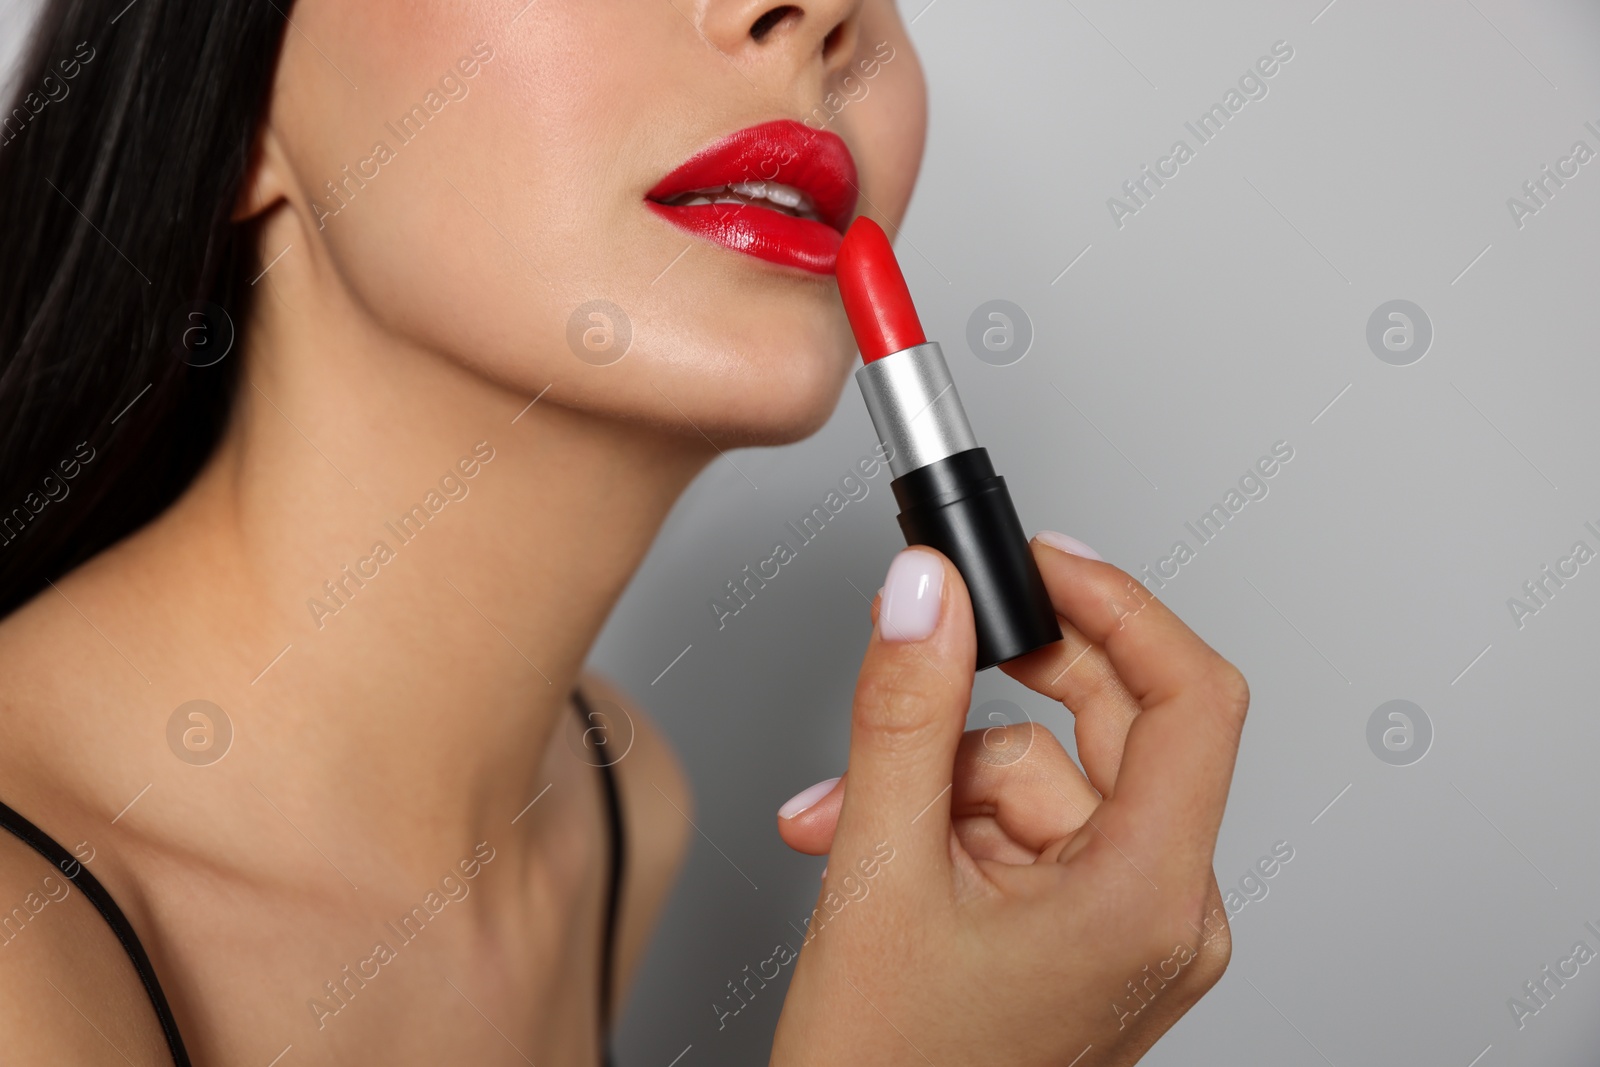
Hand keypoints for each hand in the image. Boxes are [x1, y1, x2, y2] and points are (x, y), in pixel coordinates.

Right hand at [769, 535, 1248, 1065]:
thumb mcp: (881, 871)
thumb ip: (905, 713)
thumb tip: (926, 595)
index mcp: (1148, 899)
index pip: (1190, 698)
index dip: (1119, 607)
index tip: (1047, 561)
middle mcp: (1164, 916)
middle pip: (1113, 731)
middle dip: (994, 696)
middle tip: (928, 655)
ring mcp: (1129, 932)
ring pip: (1047, 781)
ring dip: (941, 778)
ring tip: (852, 821)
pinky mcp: (1089, 939)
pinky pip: (1030, 832)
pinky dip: (951, 823)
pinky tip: (880, 849)